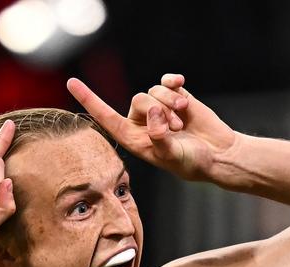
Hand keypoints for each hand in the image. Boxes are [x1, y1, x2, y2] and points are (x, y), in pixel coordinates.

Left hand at [67, 73, 238, 181]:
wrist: (218, 154)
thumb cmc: (192, 162)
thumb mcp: (172, 156)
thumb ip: (159, 138)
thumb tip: (154, 114)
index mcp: (133, 138)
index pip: (106, 117)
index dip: (89, 100)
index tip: (71, 82)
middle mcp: (142, 122)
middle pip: (138, 100)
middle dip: (159, 110)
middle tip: (177, 127)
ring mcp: (159, 107)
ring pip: (154, 90)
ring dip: (170, 102)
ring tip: (184, 118)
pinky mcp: (176, 96)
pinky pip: (167, 81)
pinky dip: (174, 83)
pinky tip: (182, 87)